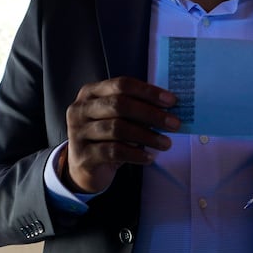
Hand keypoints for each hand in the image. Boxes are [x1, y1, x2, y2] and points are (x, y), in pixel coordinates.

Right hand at [63, 77, 178, 192]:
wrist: (83, 166)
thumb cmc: (105, 137)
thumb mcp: (117, 118)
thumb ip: (135, 109)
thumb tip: (168, 109)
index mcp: (90, 93)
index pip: (121, 85)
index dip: (148, 92)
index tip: (171, 101)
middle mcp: (81, 109)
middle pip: (119, 105)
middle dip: (151, 114)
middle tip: (174, 124)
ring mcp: (78, 132)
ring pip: (118, 129)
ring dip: (147, 136)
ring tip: (166, 143)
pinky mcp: (83, 155)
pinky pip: (114, 151)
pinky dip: (135, 154)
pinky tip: (149, 157)